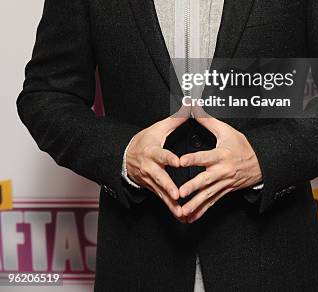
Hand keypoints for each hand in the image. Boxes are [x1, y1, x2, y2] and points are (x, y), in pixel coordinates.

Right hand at [125, 104, 189, 220]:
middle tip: (178, 195)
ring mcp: (150, 180)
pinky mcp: (152, 188)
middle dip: (168, 187)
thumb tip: (188, 106)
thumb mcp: (158, 128)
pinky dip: (170, 208)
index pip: (161, 154)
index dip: (169, 158)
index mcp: (152, 151)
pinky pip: (162, 199)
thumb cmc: (145, 141)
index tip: (178, 162)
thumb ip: (175, 119)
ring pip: (161, 193)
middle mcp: (150, 168)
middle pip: (159, 178)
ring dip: (170, 203)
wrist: (126, 156)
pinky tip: (180, 215)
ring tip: (181, 211)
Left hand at [178, 105, 262, 222]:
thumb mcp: (226, 131)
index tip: (181, 161)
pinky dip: (201, 211)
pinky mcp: (224, 192)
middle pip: (205, 180)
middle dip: (192, 187)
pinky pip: (211, 203)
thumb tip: (195, 108)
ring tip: (181, 210)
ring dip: (194, 204)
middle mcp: (221, 171)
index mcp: (221, 155)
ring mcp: (223, 183)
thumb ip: (208, 121)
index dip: (193, 159)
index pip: (205, 157)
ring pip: (207, 196)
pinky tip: (190, 218)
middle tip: (179, 193)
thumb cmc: (242, 145)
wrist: (260, 163)